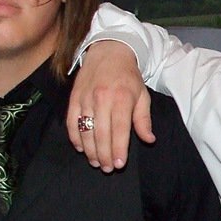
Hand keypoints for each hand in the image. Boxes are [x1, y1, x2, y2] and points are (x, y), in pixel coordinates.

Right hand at [66, 40, 154, 170]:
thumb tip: (149, 140)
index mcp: (122, 99)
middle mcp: (102, 99)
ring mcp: (85, 98)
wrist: (108, 51)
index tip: (118, 164)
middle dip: (103, 154)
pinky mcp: (73, 98)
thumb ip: (143, 119)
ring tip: (95, 162)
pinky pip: (71, 122)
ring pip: (85, 130)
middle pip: (101, 134)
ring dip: (89, 150)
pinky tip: (81, 148)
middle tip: (106, 169)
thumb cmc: (128, 77)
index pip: (119, 129)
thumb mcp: (142, 95)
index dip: (118, 149)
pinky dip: (75, 137)